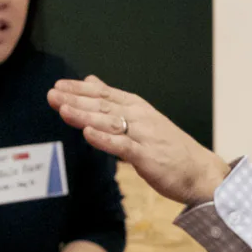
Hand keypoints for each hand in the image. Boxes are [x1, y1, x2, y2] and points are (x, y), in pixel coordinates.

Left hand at [47, 76, 230, 204]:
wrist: (200, 172)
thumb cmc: (169, 147)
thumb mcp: (142, 118)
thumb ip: (114, 101)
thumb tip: (91, 80)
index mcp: (138, 107)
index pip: (105, 94)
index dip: (80, 89)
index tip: (58, 84)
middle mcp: (140, 117)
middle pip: (103, 106)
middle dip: (75, 100)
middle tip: (52, 94)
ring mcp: (144, 136)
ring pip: (109, 122)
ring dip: (85, 115)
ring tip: (62, 109)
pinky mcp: (147, 157)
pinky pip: (123, 146)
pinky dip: (105, 139)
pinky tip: (87, 134)